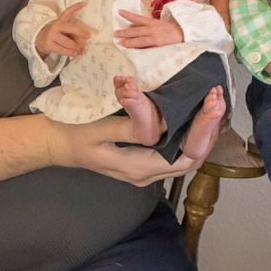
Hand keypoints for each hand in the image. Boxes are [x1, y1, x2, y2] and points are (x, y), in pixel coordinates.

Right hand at [35, 1, 90, 57]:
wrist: (40, 39)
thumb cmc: (55, 33)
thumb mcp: (62, 27)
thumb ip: (72, 30)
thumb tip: (85, 38)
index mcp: (60, 20)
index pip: (68, 11)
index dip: (76, 6)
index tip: (85, 3)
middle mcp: (56, 26)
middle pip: (70, 28)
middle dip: (80, 32)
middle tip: (88, 35)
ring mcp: (52, 35)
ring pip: (67, 42)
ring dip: (76, 46)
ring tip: (82, 49)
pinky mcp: (49, 44)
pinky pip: (62, 50)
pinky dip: (70, 52)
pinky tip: (75, 53)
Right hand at [47, 109, 220, 186]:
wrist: (53, 144)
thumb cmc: (72, 134)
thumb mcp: (98, 127)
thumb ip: (129, 122)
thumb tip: (153, 107)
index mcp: (139, 168)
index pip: (186, 155)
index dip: (203, 130)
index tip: (212, 103)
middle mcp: (147, 173)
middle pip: (193, 157)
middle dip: (209, 128)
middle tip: (217, 97)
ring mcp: (146, 168)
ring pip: (187, 154)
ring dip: (202, 129)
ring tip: (212, 100)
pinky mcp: (144, 157)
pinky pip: (175, 148)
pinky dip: (190, 130)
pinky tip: (195, 110)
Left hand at [114, 9, 184, 47]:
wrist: (184, 34)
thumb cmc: (173, 30)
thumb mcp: (160, 24)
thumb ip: (148, 25)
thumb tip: (134, 26)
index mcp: (153, 22)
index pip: (138, 18)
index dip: (128, 15)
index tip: (119, 12)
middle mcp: (153, 28)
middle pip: (135, 30)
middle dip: (124, 32)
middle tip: (115, 33)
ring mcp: (155, 37)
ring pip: (138, 39)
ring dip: (128, 41)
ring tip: (120, 42)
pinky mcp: (157, 44)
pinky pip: (145, 46)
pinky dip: (137, 47)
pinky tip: (131, 49)